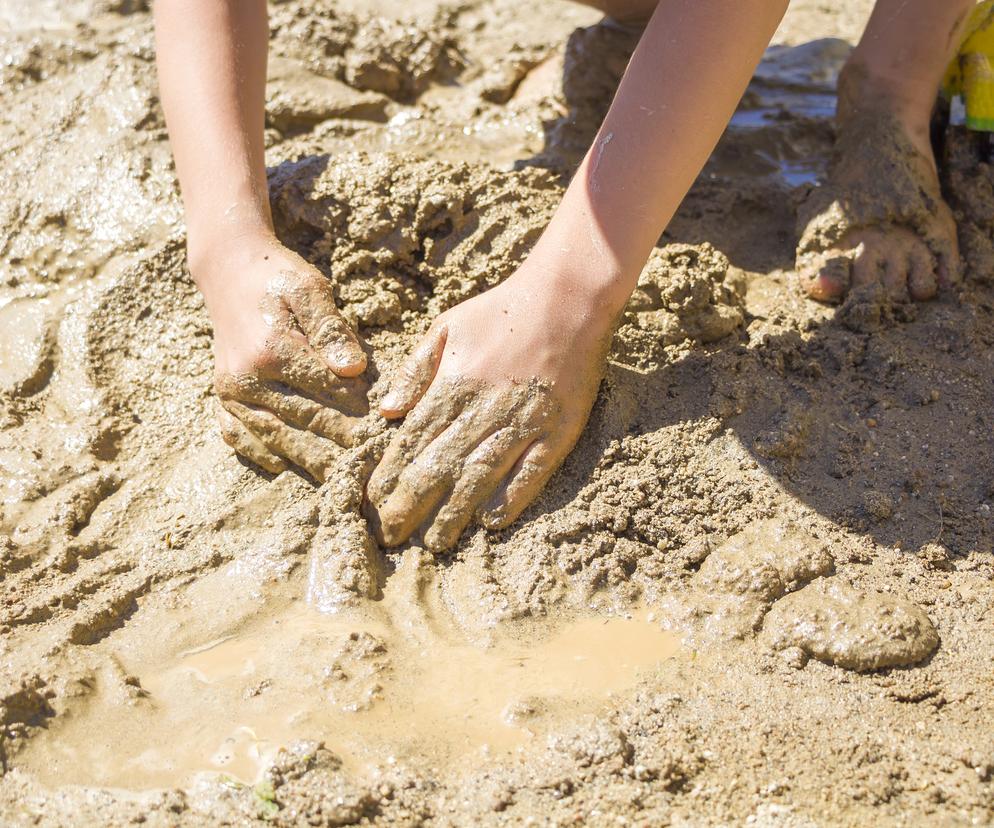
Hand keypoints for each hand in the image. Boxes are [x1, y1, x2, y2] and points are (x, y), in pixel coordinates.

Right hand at [194, 233, 368, 480]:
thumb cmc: (277, 277)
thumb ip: (331, 328)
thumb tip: (354, 370)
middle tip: (376, 467)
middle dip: (343, 445)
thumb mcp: (308, 287)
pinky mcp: (222, 399)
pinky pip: (241, 438)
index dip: (361, 413)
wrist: (227, 270)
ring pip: (277, 438)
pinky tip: (290, 467)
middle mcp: (246, 378)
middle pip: (306, 422)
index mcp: (272, 349)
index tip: (389, 432)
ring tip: (344, 480)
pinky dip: (265, 455)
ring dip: (312, 461)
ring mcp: (230, 393)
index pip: (329, 392)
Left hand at [364, 262, 613, 550]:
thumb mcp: (446, 326)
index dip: (391, 474)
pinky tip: (491, 522)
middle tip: (392, 537)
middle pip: (439, 466)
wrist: (567, 295)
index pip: (413, 439)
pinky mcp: (559, 428)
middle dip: (411, 505)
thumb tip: (387, 411)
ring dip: (454, 513)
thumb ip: (415, 370)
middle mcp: (485, 407)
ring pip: (481, 475)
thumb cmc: (502, 311)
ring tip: (436, 542)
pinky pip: (533, 471)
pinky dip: (511, 498)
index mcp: (454, 383)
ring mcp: (524, 420)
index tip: (374, 503)